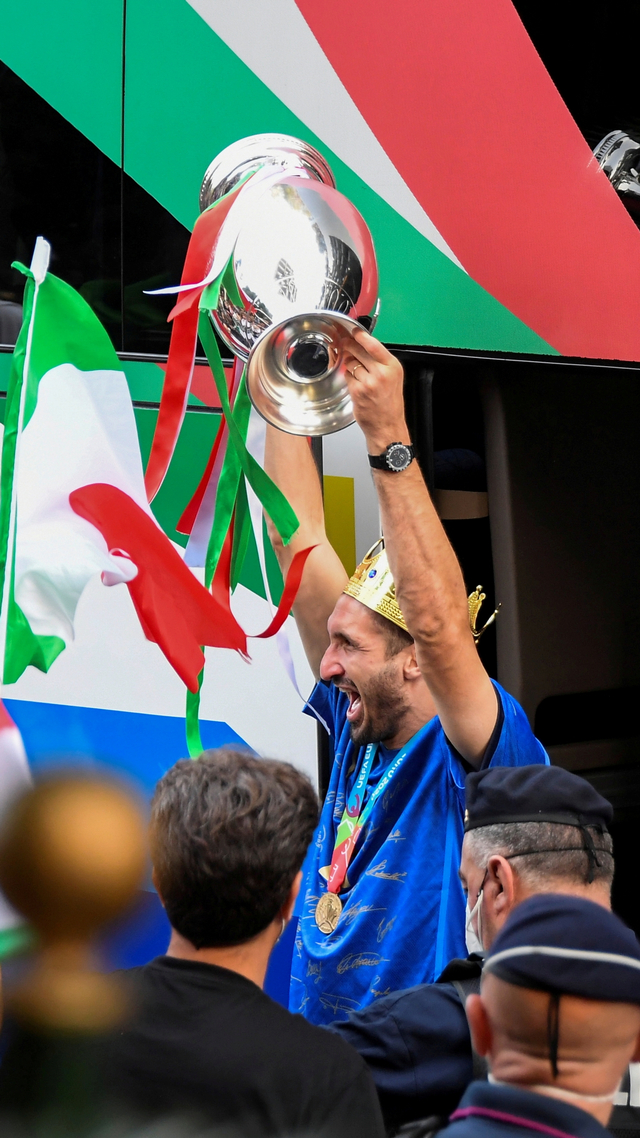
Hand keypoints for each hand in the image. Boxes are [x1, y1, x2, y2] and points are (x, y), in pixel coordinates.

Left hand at [344, 329, 408, 453]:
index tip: (354, 331)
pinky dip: (348, 378)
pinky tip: (355, 384)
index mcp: (393, 367)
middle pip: (359, 351)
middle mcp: (382, 373)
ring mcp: (369, 382)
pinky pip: (347, 376)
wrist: (387, 426)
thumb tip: (363, 347)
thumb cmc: (389, 404)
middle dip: (350, 347)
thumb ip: (380, 362)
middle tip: (345, 344)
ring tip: (357, 373)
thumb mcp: (393, 378)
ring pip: (351, 363)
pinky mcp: (358, 391)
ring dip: (349, 365)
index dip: (360, 336)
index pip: (374, 345)